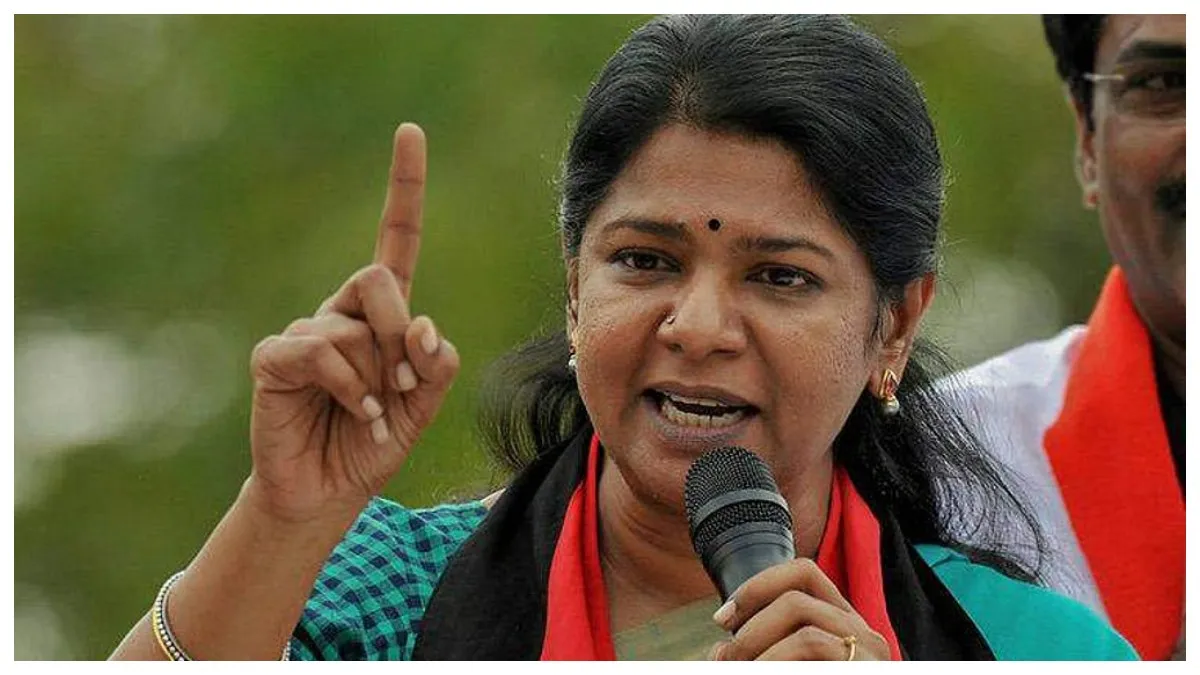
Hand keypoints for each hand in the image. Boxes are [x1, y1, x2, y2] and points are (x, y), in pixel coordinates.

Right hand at [245, 123, 459, 524]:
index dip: (405, 187)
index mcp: (383, 315)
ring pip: (353, 326)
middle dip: (401, 335)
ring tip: (370, 412)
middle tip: (402, 385)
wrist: (327, 493)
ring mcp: (306, 333)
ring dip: (377, 379)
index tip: (410, 130)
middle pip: (378, 279)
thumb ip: (435, 365)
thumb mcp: (423, 405)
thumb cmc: (374, 443)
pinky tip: (353, 412)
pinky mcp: (275, 359)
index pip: (396, 240)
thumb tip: (425, 327)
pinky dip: (349, 388)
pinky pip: (319, 351)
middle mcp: (343, 313)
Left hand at [708, 558, 890, 660]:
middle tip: (729, 662)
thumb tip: (719, 653)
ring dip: (760, 652)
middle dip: (750, 629)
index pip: (804, 574)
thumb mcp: (784, 668)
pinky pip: (814, 652)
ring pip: (805, 632)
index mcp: (842, 624)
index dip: (757, 586)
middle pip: (797, 599)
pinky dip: (775, 665)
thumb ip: (756, 657)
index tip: (722, 619)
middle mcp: (863, 634)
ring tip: (745, 673)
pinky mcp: (866, 672)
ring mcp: (871, 658)